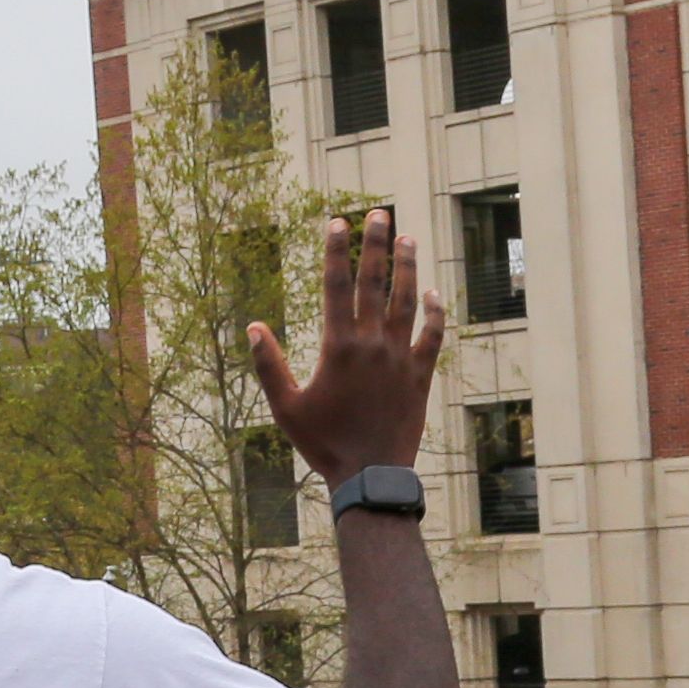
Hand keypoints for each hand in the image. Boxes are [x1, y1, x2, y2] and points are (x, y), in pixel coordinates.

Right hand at [249, 210, 445, 489]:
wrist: (370, 473)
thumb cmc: (322, 442)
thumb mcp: (285, 407)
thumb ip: (269, 366)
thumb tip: (254, 328)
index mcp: (337, 347)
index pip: (336, 287)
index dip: (337, 252)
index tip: (338, 223)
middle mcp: (372, 344)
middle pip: (374, 283)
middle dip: (375, 245)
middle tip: (380, 214)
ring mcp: (400, 356)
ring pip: (406, 300)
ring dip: (406, 267)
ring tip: (406, 238)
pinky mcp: (420, 373)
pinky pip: (432, 333)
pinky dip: (434, 310)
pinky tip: (432, 292)